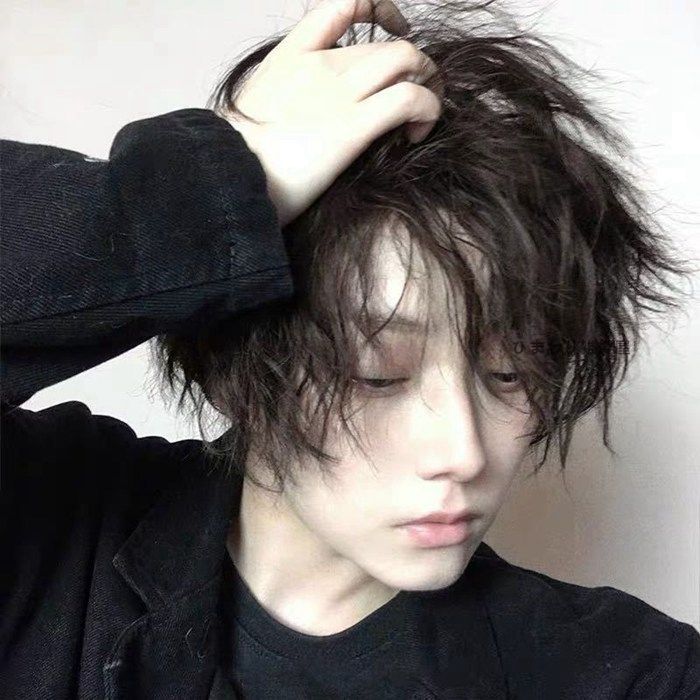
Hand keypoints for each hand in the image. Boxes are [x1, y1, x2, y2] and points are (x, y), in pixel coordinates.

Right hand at [223, 0, 443, 227]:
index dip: (379, 8)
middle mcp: (321, 65)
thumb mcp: (255, 108)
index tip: (392, 29)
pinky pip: (411, 99)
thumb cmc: (238, 155)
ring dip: (430, 84)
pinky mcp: (354, 126)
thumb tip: (305, 111)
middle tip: (419, 96)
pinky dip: (428, 110)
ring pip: (409, 61)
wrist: (227, 175)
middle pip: (391, 44)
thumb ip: (286, 94)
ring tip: (424, 116)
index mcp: (292, 55)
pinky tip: (418, 133)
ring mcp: (339, 92)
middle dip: (418, 67)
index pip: (343, 4)